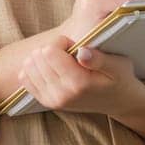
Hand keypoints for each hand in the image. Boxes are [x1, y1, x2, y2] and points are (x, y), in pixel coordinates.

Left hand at [16, 28, 144, 120]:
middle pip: (37, 57)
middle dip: (53, 49)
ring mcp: (52, 100)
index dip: (62, 41)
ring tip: (62, 62)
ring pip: (29, 66)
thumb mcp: (118, 65)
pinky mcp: (46, 102)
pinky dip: (35, 69)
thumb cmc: (119, 78)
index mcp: (78, 83)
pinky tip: (51, 69)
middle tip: (70, 55)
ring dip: (43, 58)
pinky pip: (25, 79)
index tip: (75, 46)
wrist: (118, 101)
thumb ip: (99, 59)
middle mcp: (62, 95)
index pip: (50, 51)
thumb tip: (82, 51)